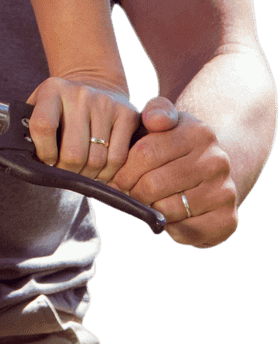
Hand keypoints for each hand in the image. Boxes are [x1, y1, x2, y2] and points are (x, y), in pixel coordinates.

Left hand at [26, 76, 138, 181]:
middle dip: (67, 171)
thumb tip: (22, 157)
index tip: (46, 160)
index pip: (43, 126)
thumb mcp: (41, 104)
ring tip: (81, 171)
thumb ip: (30, 126)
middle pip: (73, 152)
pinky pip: (118, 158)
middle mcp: (80, 94)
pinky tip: (100, 169)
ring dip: (87, 175)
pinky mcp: (127, 114)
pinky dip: (108, 172)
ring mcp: (106, 103)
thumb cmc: (62, 103)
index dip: (43, 152)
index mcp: (52, 90)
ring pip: (97, 159)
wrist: (96, 83)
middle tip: (65, 172)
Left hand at [111, 96, 237, 247]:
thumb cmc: (172, 143)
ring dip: (149, 209)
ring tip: (146, 201)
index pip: (145, 153)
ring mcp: (226, 192)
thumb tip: (156, 121)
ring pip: (168, 210)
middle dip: (132, 191)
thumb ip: (156, 111)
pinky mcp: (228, 221)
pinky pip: (187, 232)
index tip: (116, 176)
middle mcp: (217, 162)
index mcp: (199, 133)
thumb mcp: (164, 120)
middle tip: (126, 192)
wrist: (209, 170)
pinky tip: (166, 217)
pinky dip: (170, 229)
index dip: (124, 169)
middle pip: (154, 184)